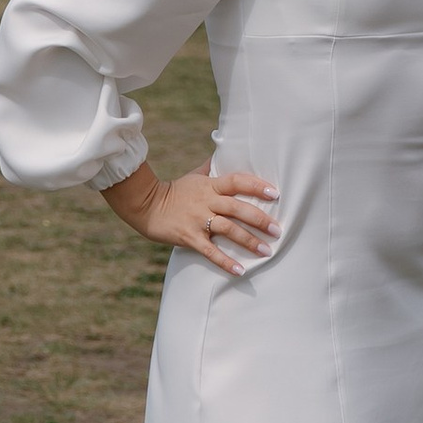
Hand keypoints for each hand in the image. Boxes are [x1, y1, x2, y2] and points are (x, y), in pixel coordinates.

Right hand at [106, 162, 279, 275]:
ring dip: (248, 241)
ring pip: (228, 230)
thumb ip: (212, 168)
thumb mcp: (194, 175)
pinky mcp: (189, 237)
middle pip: (237, 208)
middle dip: (259, 219)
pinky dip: (225, 261)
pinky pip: (209, 251)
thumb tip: (225, 151)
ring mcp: (198, 220)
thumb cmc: (174, 191)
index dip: (256, 186)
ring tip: (266, 251)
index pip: (237, 181)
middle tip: (277, 229)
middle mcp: (206, 202)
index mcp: (209, 185)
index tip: (275, 193)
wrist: (145, 205)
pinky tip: (239, 271)